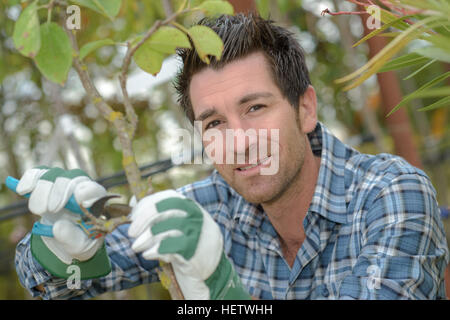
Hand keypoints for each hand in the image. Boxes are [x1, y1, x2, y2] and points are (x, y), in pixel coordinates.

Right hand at [17, 166, 106, 262]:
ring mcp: (65, 184)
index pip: (94, 190)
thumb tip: (58, 227)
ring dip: (43, 190)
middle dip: (59, 192)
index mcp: (96, 203)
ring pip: (55, 174)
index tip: (77, 199)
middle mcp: (82, 188)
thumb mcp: (78, 246)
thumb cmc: (80, 241)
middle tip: (48, 210)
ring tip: (37, 211)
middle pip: (73, 178)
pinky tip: (22, 190)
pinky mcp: (48, 184)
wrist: (67, 240)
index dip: (85, 192)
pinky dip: (30, 179)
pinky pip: (39, 174)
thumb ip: (70, 237)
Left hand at [128, 190, 249, 299]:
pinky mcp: (192, 251)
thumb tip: (132, 202)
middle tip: (131, 232)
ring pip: (165, 229)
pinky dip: (154, 251)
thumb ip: (159, 213)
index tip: (133, 216)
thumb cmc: (187, 242)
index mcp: (190, 206)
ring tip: (136, 247)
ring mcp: (195, 232)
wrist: (210, 266)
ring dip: (145, 239)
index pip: (167, 197)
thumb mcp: (177, 223)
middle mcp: (195, 216)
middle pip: (165, 209)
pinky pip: (168, 248)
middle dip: (143, 219)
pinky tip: (148, 255)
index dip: (147, 205)